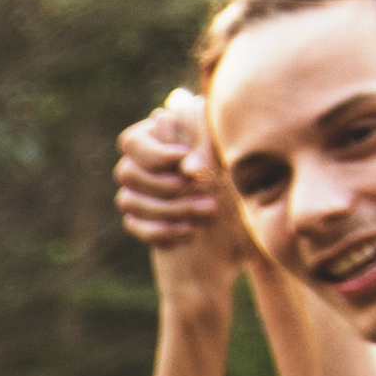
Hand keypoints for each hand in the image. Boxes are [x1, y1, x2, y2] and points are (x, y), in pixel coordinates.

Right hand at [115, 89, 246, 283]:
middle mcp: (148, 163)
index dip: (156, 153)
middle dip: (161, 182)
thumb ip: (210, 146)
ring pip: (127, 198)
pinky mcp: (142, 222)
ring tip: (207, 212)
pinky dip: (162, 230)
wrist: (249, 238)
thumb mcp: (234, 163)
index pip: (133, 141)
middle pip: (125, 170)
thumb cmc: (247, 189)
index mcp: (165, 138)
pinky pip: (133, 224)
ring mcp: (141, 193)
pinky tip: (192, 231)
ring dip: (168, 208)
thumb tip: (186, 160)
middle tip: (195, 187)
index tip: (185, 162)